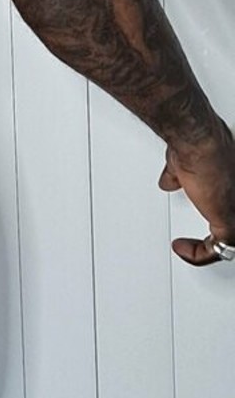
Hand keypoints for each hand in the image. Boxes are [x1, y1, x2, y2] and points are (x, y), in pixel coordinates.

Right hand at [158, 124, 234, 264]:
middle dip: (216, 235)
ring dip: (207, 247)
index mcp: (234, 182)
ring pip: (229, 240)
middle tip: (199, 243)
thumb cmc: (197, 144)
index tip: (200, 216)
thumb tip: (170, 181)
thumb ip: (180, 176)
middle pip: (231, 225)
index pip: (230, 205)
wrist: (197, 143)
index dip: (216, 216)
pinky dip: (197, 254)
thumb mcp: (184, 164)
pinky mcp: (229, 223)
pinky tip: (181, 247)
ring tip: (189, 248)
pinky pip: (217, 250)